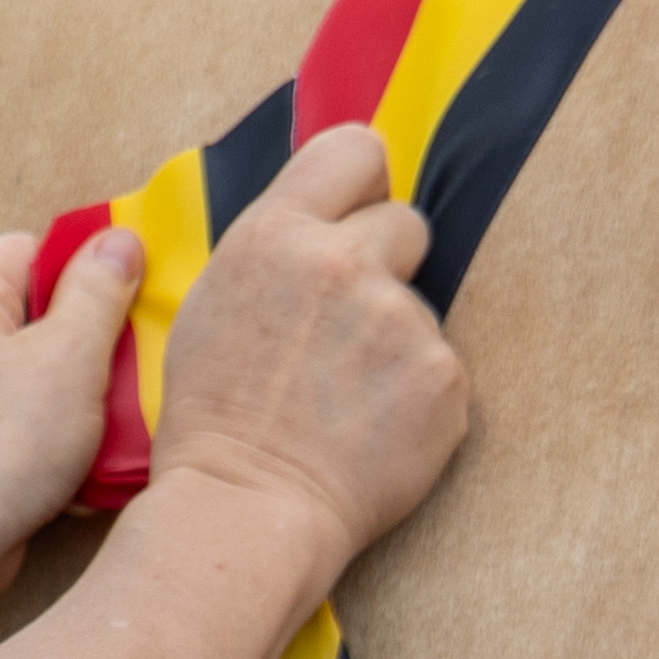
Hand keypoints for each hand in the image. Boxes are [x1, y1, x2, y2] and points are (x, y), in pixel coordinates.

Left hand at [0, 215, 148, 607]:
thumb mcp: (70, 356)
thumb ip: (98, 292)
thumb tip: (119, 242)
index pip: (28, 251)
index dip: (83, 272)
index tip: (123, 304)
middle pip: (25, 317)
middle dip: (80, 346)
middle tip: (117, 374)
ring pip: (16, 375)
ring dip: (65, 399)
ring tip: (98, 430)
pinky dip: (34, 439)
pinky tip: (68, 470)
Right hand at [145, 124, 463, 575]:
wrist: (246, 508)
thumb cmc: (215, 419)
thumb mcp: (215, 303)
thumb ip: (276, 251)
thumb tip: (326, 223)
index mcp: (276, 234)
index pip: (357, 150)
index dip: (363, 183)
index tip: (358, 215)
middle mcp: (343, 262)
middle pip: (406, 222)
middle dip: (385, 265)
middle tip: (348, 330)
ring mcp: (400, 319)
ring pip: (419, 307)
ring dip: (395, 342)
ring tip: (345, 401)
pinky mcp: (443, 375)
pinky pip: (441, 367)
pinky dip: (416, 398)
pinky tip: (371, 432)